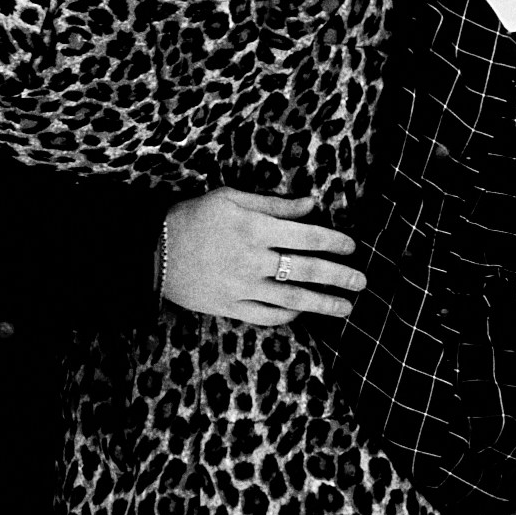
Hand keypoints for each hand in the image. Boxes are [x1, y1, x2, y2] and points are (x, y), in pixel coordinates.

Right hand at [161, 189, 361, 330]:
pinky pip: (267, 316)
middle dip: (339, 276)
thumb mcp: (231, 198)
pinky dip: (289, 315)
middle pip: (306, 269)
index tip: (351, 246)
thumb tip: (311, 204)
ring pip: (292, 298)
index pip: (305, 235)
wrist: (153, 250)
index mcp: (254, 228)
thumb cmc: (193, 216)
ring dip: (323, 303)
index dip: (333, 241)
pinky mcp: (230, 307)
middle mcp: (252, 260)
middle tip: (362, 282)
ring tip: (346, 307)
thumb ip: (274, 204)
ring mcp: (241, 287)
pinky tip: (303, 312)